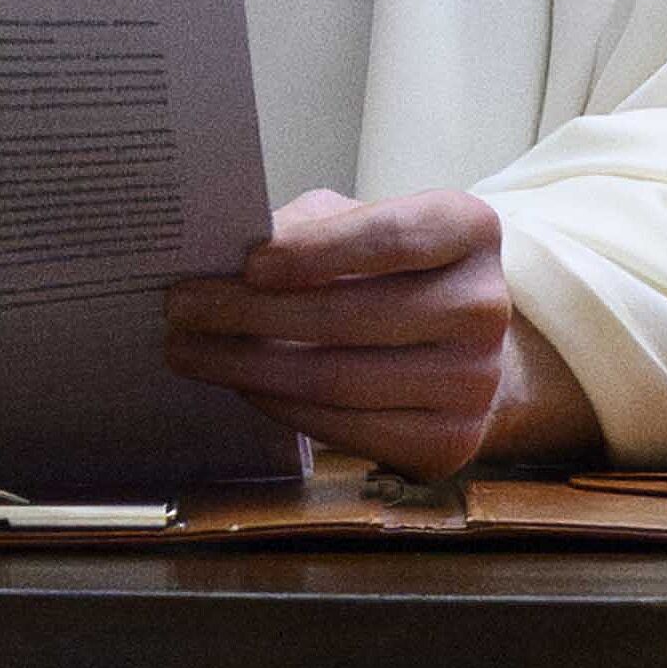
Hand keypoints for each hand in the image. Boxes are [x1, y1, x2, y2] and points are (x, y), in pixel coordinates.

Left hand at [162, 187, 586, 480]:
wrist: (456, 351)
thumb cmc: (388, 274)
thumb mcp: (356, 227)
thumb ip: (304, 228)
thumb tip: (221, 252)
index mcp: (469, 230)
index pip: (392, 237)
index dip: (317, 251)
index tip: (248, 264)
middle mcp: (485, 306)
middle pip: (351, 315)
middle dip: (251, 313)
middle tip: (181, 307)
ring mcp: (474, 381)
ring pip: (339, 378)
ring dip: (248, 367)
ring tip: (188, 351)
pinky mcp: (449, 441)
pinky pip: (345, 427)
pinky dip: (281, 407)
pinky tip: (240, 386)